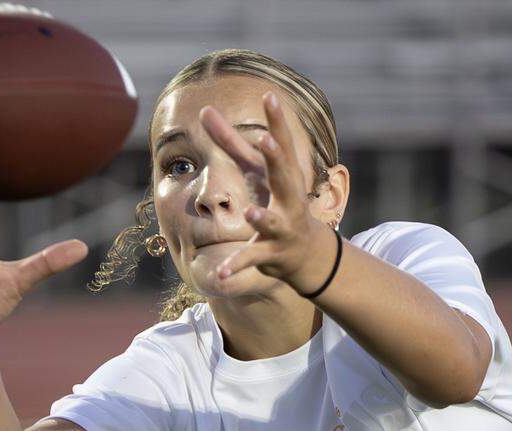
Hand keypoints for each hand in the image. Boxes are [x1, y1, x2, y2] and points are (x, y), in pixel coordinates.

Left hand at [198, 91, 330, 289]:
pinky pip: (251, 259)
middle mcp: (289, 199)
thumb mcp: (255, 171)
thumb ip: (229, 141)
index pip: (282, 144)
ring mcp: (282, 228)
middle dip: (276, 159)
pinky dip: (235, 266)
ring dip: (261, 217)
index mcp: (285, 176)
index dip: (277, 121)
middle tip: (266, 140)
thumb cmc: (277, 201)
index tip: (270, 97)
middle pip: (284, 177)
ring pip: (271, 223)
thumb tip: (204, 110)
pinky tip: (219, 273)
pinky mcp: (270, 254)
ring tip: (249, 211)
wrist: (307, 254)